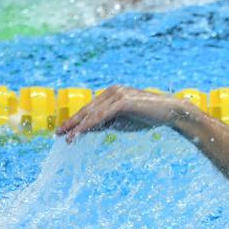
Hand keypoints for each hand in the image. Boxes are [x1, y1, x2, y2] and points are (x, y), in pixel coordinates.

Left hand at [55, 85, 187, 142]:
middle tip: (58, 134)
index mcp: (111, 94)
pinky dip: (90, 125)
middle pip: (87, 109)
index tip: (64, 130)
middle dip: (72, 122)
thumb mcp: (123, 121)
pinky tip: (81, 133)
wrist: (170, 112)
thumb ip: (106, 123)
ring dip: (78, 126)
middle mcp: (112, 91)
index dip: (76, 120)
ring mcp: (117, 95)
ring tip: (68, 138)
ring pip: (93, 113)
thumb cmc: (148, 117)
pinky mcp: (123, 101)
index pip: (89, 108)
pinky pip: (102, 115)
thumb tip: (88, 130)